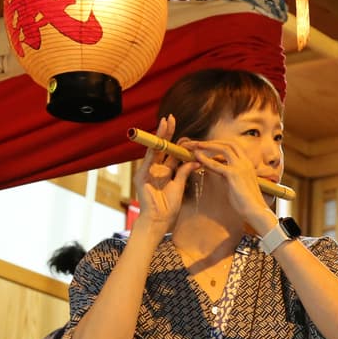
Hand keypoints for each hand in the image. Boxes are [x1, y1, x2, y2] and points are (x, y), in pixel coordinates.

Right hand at [134, 115, 195, 233]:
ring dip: (160, 135)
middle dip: (167, 132)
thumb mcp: (179, 186)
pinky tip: (158, 139)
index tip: (184, 130)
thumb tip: (195, 159)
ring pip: (155, 149)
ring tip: (165, 122)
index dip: (177, 141)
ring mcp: (147, 171)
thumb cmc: (168, 207)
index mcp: (165, 171)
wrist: (158, 220)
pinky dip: (153, 149)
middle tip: (171, 118)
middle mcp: (156, 168)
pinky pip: (148, 159)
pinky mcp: (141, 176)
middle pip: (162, 147)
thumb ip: (184, 172)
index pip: (172, 152)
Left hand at [185, 137, 272, 229]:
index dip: (219, 144)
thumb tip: (219, 171)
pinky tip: (197, 157)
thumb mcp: (238, 184)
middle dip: (212, 142)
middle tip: (197, 143)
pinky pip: (216, 164)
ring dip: (208, 145)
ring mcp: (240, 167)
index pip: (233, 147)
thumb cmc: (246, 202)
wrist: (256, 211)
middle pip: (228, 144)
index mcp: (247, 164)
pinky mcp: (234, 174)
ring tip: (195, 146)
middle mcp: (245, 162)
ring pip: (223, 148)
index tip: (207, 146)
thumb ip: (229, 175)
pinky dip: (205, 159)